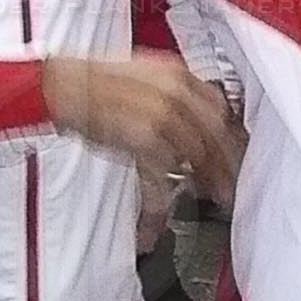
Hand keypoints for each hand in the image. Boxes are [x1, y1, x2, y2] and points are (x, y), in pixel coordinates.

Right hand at [42, 54, 242, 202]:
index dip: (230, 133)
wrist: (65, 86)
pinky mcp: (146, 143)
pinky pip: (159, 183)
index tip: (235, 150)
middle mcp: (176, 96)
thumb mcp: (144, 72)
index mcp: (178, 75)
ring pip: (198, 160)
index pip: (219, 108)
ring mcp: (164, 120)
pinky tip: (152, 229)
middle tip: (231, 183)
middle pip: (216, 136)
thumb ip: (172, 90)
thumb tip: (193, 113)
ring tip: (215, 200)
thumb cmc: (96, 81)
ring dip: (209, 184)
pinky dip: (156, 211)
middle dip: (228, 163)